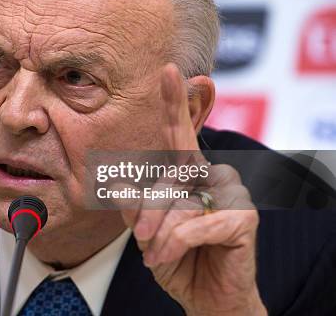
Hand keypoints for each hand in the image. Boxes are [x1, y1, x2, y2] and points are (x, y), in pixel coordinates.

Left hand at [120, 64, 265, 314]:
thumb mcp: (145, 230)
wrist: (205, 297)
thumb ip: (134, 204)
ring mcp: (231, 193)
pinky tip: (171, 256)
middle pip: (166, 180)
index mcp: (188, 173)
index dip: (173, 102)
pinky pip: (194, 225)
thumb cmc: (176, 257)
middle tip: (142, 238)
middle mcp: (212, 174)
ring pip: (178, 204)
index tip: (168, 70)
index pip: (178, 134)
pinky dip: (175, 244)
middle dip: (145, 213)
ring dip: (159, 234)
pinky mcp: (243, 217)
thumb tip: (121, 184)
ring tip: (159, 251)